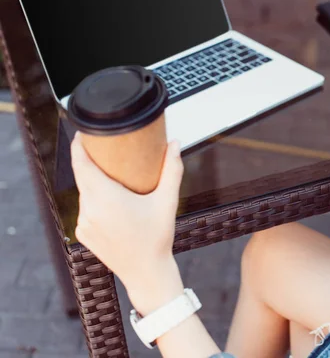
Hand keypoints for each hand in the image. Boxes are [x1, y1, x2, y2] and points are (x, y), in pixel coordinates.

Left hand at [71, 132, 184, 312]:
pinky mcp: (84, 234)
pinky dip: (96, 201)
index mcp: (105, 198)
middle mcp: (89, 210)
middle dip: (90, 161)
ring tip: (112, 176)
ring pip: (85, 193)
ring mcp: (84, 223)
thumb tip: (175, 142)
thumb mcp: (168, 201)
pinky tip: (112, 202)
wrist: (146, 273)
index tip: (84, 131)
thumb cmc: (158, 236)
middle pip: (83, 176)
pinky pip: (86, 209)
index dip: (79, 145)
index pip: (81, 164)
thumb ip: (172, 169)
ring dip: (95, 183)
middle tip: (105, 148)